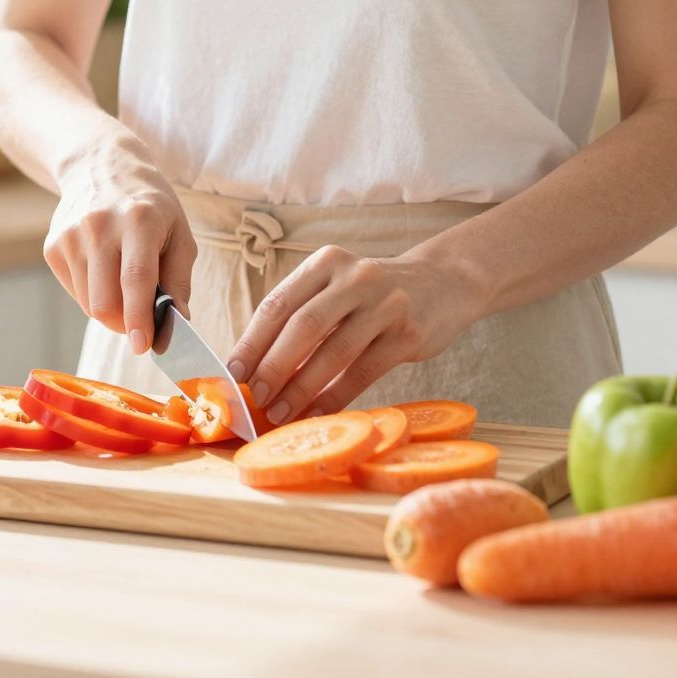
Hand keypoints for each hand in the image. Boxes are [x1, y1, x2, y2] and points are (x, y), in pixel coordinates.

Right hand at [44, 136, 197, 353]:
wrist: (100, 166)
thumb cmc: (149, 204)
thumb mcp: (178, 232)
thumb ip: (179, 281)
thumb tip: (177, 325)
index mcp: (138, 219)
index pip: (136, 278)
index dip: (139, 317)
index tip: (144, 346)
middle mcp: (98, 226)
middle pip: (105, 301)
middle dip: (125, 324)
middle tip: (142, 321)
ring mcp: (70, 236)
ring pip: (88, 303)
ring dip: (110, 309)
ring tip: (123, 284)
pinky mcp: (52, 247)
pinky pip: (75, 293)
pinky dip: (93, 295)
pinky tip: (104, 271)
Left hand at [228, 246, 485, 425]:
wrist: (444, 283)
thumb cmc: (373, 295)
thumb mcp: (336, 288)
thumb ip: (301, 316)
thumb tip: (252, 366)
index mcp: (325, 263)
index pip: (278, 303)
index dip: (252, 341)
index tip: (232, 373)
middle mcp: (354, 277)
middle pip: (303, 325)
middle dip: (273, 365)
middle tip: (253, 397)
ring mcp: (385, 303)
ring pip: (334, 351)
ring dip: (302, 388)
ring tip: (279, 413)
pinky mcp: (408, 333)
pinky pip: (364, 371)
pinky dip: (337, 396)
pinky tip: (318, 414)